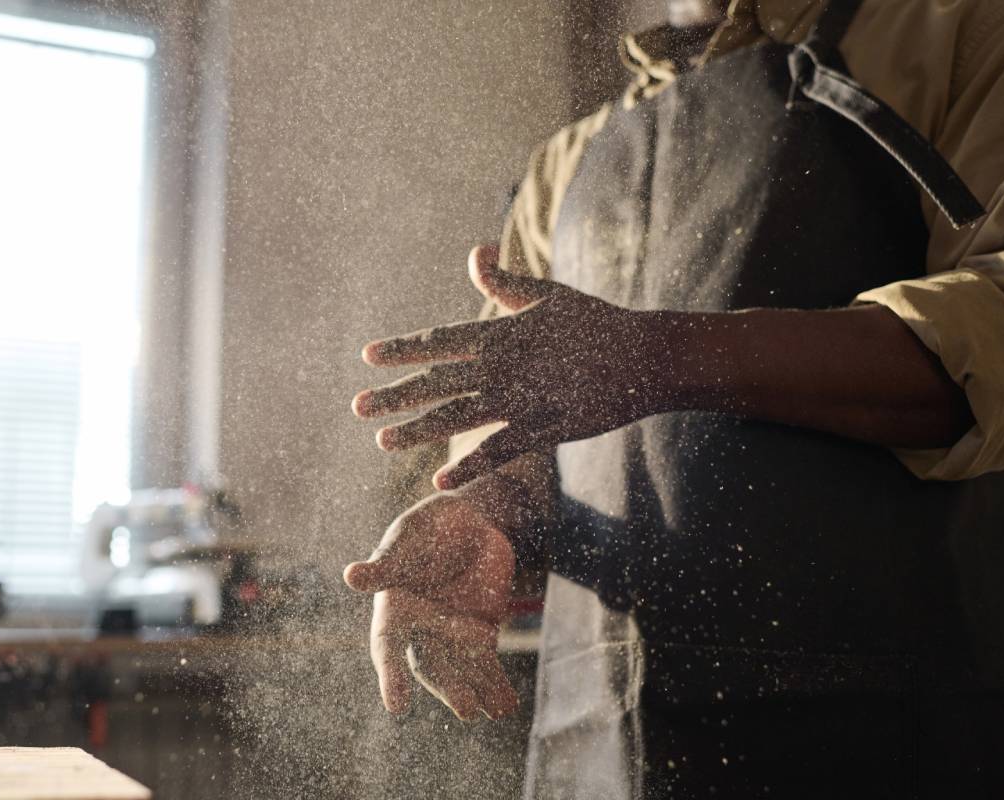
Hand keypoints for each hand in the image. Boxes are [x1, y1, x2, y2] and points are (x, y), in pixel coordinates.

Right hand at [343, 491, 517, 719]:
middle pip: (430, 666)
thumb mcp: (407, 542)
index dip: (390, 676)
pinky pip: (485, 666)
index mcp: (394, 610)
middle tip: (466, 709)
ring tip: (491, 711)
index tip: (396, 706)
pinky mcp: (479, 634)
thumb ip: (385, 566)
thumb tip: (350, 576)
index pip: (388, 648)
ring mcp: (450, 635)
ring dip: (475, 691)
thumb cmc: (429, 528)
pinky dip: (495, 686)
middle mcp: (419, 630)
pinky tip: (506, 707)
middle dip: (448, 688)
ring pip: (460, 671)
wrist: (471, 523)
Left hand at [353, 245, 664, 489]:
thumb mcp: (546, 295)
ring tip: (382, 441)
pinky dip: (469, 467)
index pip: (440, 341)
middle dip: (395, 395)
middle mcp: (503, 365)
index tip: (367, 356)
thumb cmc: (596, 321)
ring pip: (458, 417)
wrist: (645, 355)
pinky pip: (499, 450)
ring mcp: (522, 398)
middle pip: (437, 382)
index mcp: (501, 332)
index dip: (403, 349)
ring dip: (418, 430)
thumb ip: (504, 281)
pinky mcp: (545, 428)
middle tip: (357, 407)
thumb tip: (475, 252)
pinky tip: (440, 482)